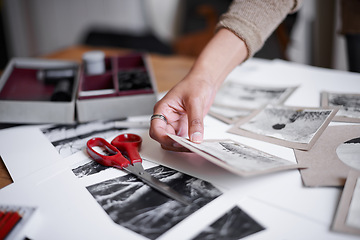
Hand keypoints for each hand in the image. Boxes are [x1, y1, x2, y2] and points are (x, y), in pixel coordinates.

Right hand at [149, 28, 247, 150]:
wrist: (205, 81)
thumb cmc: (195, 84)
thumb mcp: (195, 102)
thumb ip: (195, 121)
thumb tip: (195, 138)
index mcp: (163, 109)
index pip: (156, 129)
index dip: (164, 138)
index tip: (177, 141)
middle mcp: (167, 118)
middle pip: (162, 138)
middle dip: (174, 144)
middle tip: (188, 146)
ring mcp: (175, 123)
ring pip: (172, 141)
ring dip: (181, 146)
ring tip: (194, 146)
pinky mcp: (184, 127)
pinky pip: (183, 139)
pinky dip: (188, 144)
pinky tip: (196, 143)